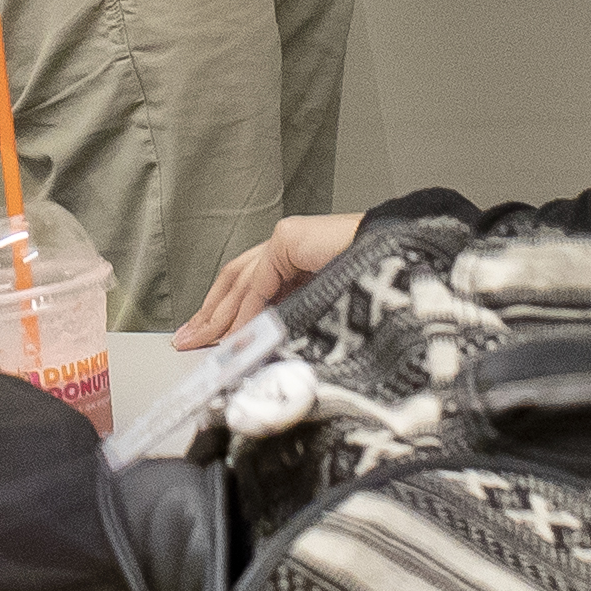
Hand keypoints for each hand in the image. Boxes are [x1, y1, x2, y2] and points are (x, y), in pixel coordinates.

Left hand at [175, 212, 362, 349]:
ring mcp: (287, 239)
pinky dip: (246, 313)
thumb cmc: (376, 292)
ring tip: (203, 342)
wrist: (403, 266)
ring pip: (241, 280)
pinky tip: (237, 336)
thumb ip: (294, 324)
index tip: (208, 339)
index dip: (225, 313)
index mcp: (296, 263)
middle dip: (210, 314)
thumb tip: (263, 352)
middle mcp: (288, 247)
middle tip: (187, 340)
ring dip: (221, 316)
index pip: (248, 285)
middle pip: (236, 280)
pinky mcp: (289, 239)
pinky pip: (259, 282)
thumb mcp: (323, 314)